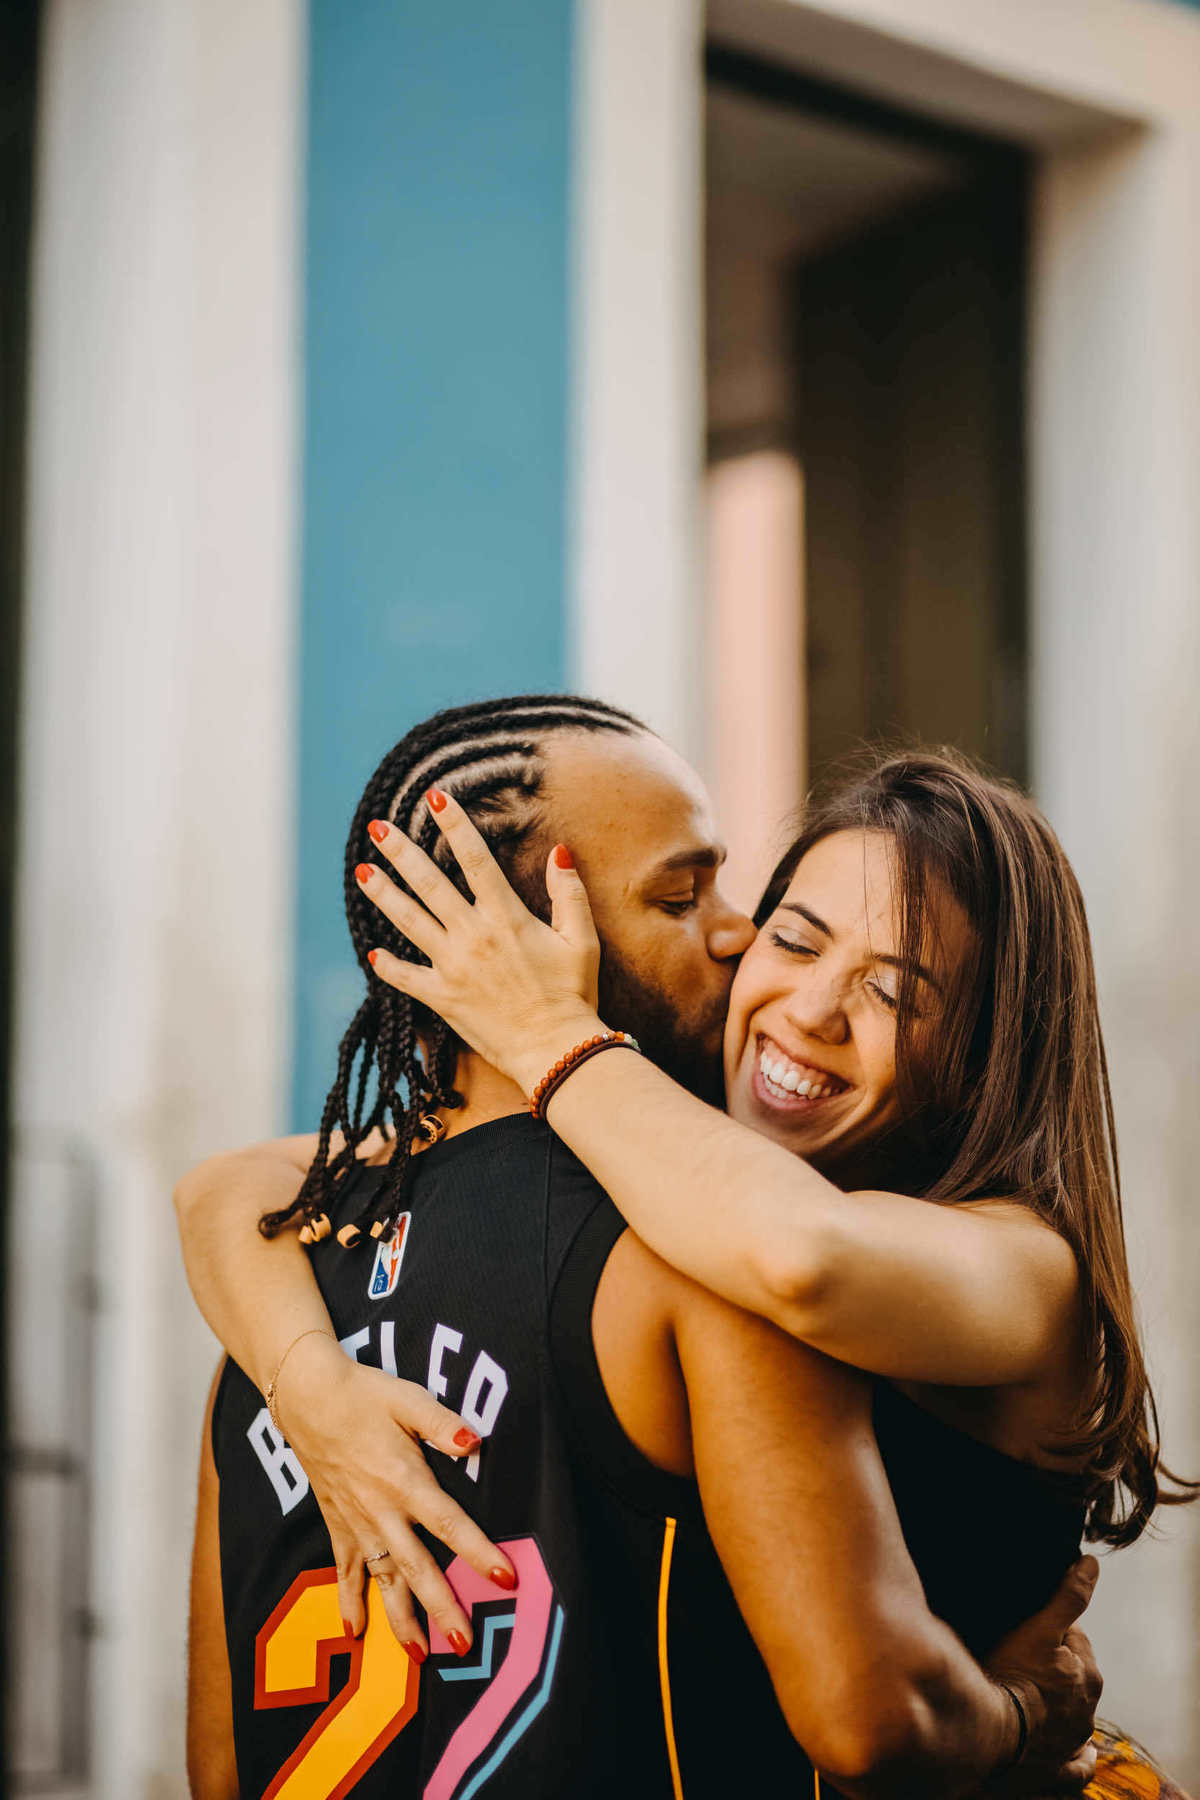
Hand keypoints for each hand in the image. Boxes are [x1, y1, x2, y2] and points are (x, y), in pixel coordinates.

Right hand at [274, 1331, 515, 1658]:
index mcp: (405, 1479)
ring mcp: (356, 1521)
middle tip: (464, 1644)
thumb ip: (442, 1423)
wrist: (307, 1397)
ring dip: (401, 1618)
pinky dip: (347, 1602)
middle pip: (418, 1567)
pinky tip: (354, 1633)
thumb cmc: (364, 1394)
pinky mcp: (336, 1522)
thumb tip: (474, 1442)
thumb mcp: (408, 1398)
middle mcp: (381, 1510)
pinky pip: (343, 1570)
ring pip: (383, 1578)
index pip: (450, 1523)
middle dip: (442, 1607)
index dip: (479, 1552)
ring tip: (420, 1654)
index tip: (506, 1579)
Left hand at [355, 788, 602, 1092]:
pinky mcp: (444, 998)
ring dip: (383, 895)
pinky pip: (408, 978)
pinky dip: (389, 967)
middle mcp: (473, 937)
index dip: (455, 825)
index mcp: (506, 917)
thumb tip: (560, 852)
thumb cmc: (574, 994)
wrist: (558, 1050)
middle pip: (430, 884)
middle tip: (377, 827)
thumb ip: (569, 894)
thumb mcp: (581, 940)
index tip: (435, 797)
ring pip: (409, 922)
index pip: (476, 859)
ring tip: (361, 871)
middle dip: (401, 853)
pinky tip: (372, 953)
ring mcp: (453, 967)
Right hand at [981, 1557, 1102, 1795]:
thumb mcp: (1040, 1628)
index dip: (1049, 1630)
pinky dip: (1072, 1754)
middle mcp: (1089, 1707)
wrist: (992, 1732)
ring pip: (1068, 1709)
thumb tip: (1091, 1564)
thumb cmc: (1014, 1676)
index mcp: (1089, 1673)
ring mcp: (1074, 1739)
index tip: (1025, 1632)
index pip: (1073, 1637)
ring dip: (1053, 1699)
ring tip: (1021, 1693)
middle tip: (1018, 1658)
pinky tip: (1060, 1744)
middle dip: (1052, 1663)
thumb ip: (1068, 1597)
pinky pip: (1074, 1761)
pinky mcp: (1060, 1765)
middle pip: (1071, 1672)